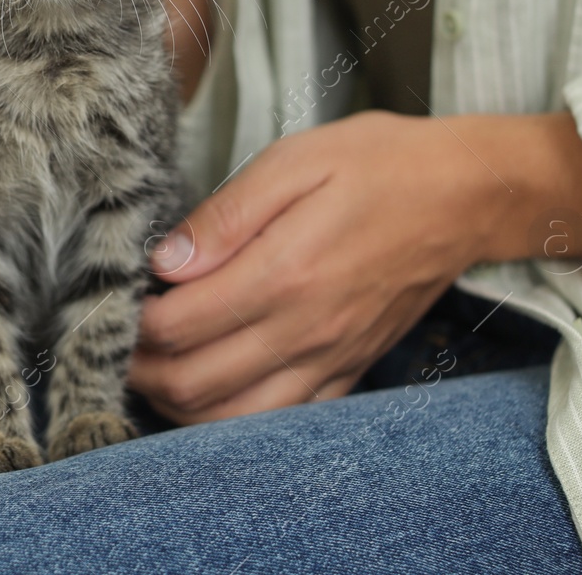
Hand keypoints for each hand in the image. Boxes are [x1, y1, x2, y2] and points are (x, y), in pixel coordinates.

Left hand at [129, 109, 581, 424]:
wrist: (467, 196)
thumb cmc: (378, 165)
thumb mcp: (293, 161)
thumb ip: (223, 217)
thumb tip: (163, 264)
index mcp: (285, 273)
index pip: (177, 327)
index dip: (129, 323)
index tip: (113, 299)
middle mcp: (306, 330)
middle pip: (193, 386)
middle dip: (139, 371)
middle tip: (117, 339)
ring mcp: (330, 359)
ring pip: (233, 419)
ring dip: (179, 403)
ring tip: (156, 364)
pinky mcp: (349, 371)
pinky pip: (283, 421)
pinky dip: (233, 416)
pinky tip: (213, 382)